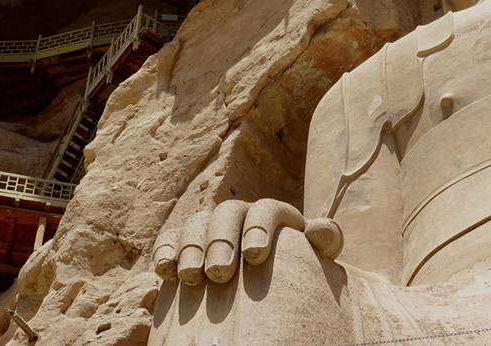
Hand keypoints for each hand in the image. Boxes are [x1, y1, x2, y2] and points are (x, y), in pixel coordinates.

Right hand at [152, 199, 342, 284]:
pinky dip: (165, 250)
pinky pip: (169, 238)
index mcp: (272, 215)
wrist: (270, 280)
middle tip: (221, 273)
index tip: (255, 255)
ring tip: (193, 276)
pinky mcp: (185, 243)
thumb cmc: (296, 269)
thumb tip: (316, 231)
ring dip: (191, 247)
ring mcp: (210, 227)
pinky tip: (164, 271)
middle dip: (221, 241)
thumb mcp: (317, 256)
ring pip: (196, 224)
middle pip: (226, 214)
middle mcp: (239, 215)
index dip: (259, 227)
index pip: (266, 209)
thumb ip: (326, 239)